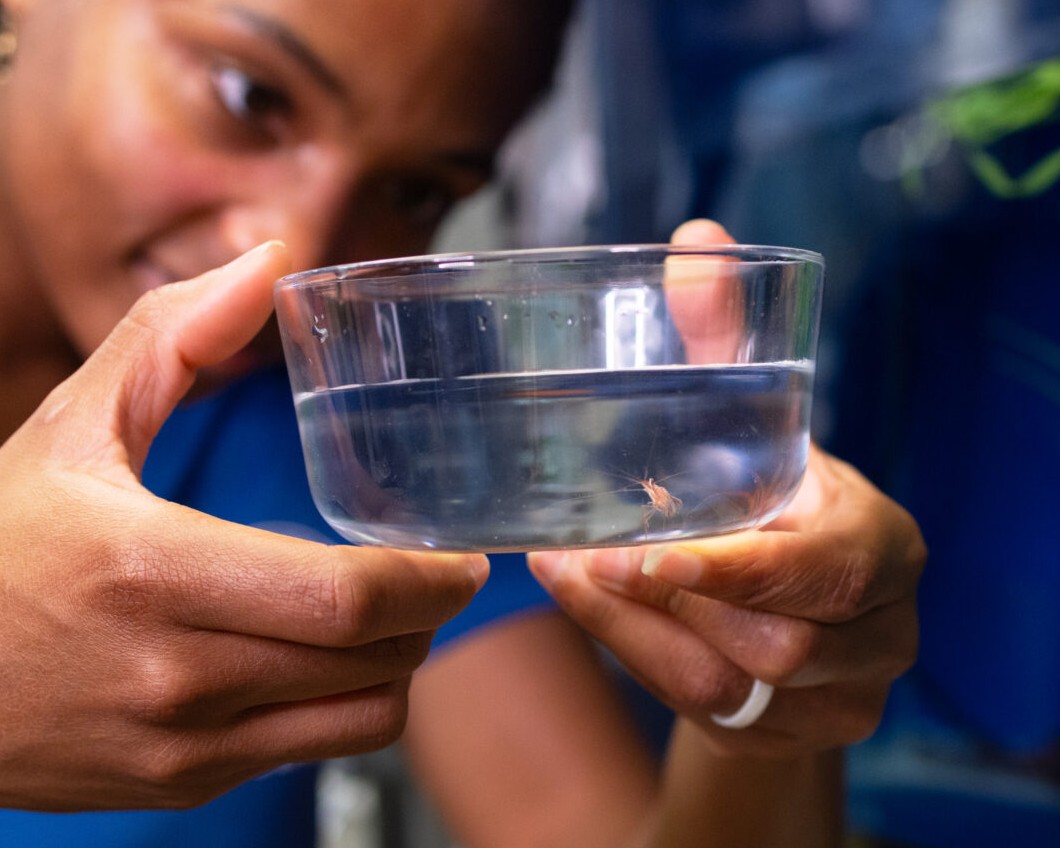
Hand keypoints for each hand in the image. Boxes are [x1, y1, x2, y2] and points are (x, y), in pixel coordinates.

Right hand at [0, 243, 487, 810]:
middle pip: (371, 655)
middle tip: (440, 575)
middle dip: (431, 613)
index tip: (463, 556)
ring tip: (387, 615)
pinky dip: (348, 703)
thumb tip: (268, 266)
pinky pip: (313, 750)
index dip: (431, 579)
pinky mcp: (180, 782)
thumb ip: (174, 336)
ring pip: (360, 715)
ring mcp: (180, 742)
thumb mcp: (73, 426)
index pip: (347, 596)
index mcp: (152, 568)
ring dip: (399, 661)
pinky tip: (324, 658)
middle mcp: (175, 670)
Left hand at [528, 220, 925, 758]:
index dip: (745, 571)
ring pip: (725, 689)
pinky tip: (586, 607)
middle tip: (575, 557)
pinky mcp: (786, 734)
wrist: (795, 606)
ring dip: (632, 633)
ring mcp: (838, 697)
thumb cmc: (778, 500)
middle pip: (777, 646)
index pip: (830, 571)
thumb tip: (698, 241)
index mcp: (879, 543)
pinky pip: (701, 716)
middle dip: (665, 607)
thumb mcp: (761, 425)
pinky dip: (634, 659)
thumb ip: (726, 341)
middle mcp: (875, 628)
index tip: (654, 555)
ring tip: (563, 575)